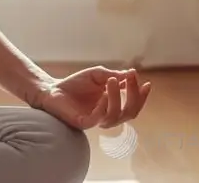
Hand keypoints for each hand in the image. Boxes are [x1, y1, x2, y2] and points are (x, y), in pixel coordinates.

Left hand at [28, 66, 151, 129]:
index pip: (133, 105)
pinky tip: (103, 95)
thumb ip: (113, 76)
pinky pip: (98, 119)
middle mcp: (107, 115)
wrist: (52, 89)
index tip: (146, 83)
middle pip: (129, 112)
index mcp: (113, 106)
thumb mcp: (97, 75)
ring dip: (117, 98)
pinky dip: (103, 107)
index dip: (141, 97)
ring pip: (115, 116)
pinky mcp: (83, 123)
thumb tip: (130, 74)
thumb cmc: (75, 84)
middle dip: (133, 95)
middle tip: (129, 78)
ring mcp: (96, 120)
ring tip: (111, 81)